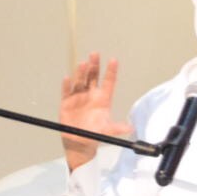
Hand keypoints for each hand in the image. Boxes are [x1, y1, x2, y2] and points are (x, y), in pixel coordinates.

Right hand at [59, 52, 133, 170]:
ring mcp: (79, 96)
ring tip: (83, 64)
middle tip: (95, 54)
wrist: (80, 141)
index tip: (114, 60)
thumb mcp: (108, 131)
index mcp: (103, 98)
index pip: (109, 81)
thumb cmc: (95, 133)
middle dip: (94, 65)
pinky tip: (67, 78)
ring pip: (80, 81)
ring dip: (81, 73)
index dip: (111, 71)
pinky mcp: (67, 102)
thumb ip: (117, 128)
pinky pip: (66, 91)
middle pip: (93, 76)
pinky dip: (66, 85)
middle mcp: (91, 94)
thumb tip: (130, 129)